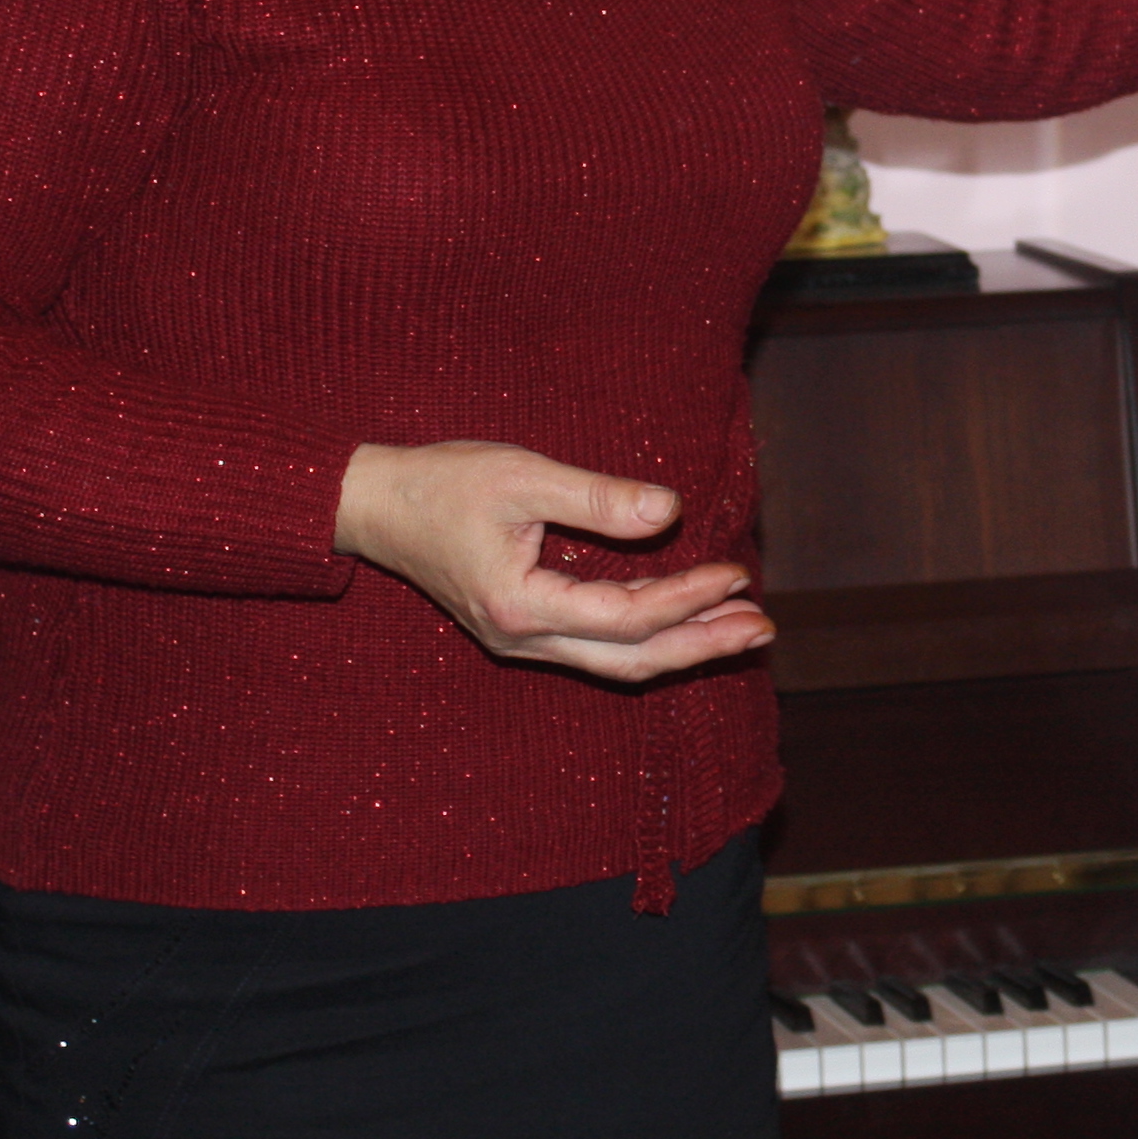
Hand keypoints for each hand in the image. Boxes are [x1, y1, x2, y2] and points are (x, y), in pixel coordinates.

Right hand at [334, 439, 773, 683]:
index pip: (627, 616)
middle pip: (633, 660)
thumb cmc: (441, 483)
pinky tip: (684, 618)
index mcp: (521, 606)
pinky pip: (599, 648)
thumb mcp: (522, 476)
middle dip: (704, 646)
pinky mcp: (524, 631)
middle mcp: (524, 640)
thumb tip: (670, 511)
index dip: (688, 598)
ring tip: (740, 627)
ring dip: (682, 647)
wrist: (373, 506)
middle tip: (764, 628)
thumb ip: (597, 497)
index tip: (738, 571)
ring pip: (618, 662)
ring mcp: (522, 643)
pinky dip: (648, 637)